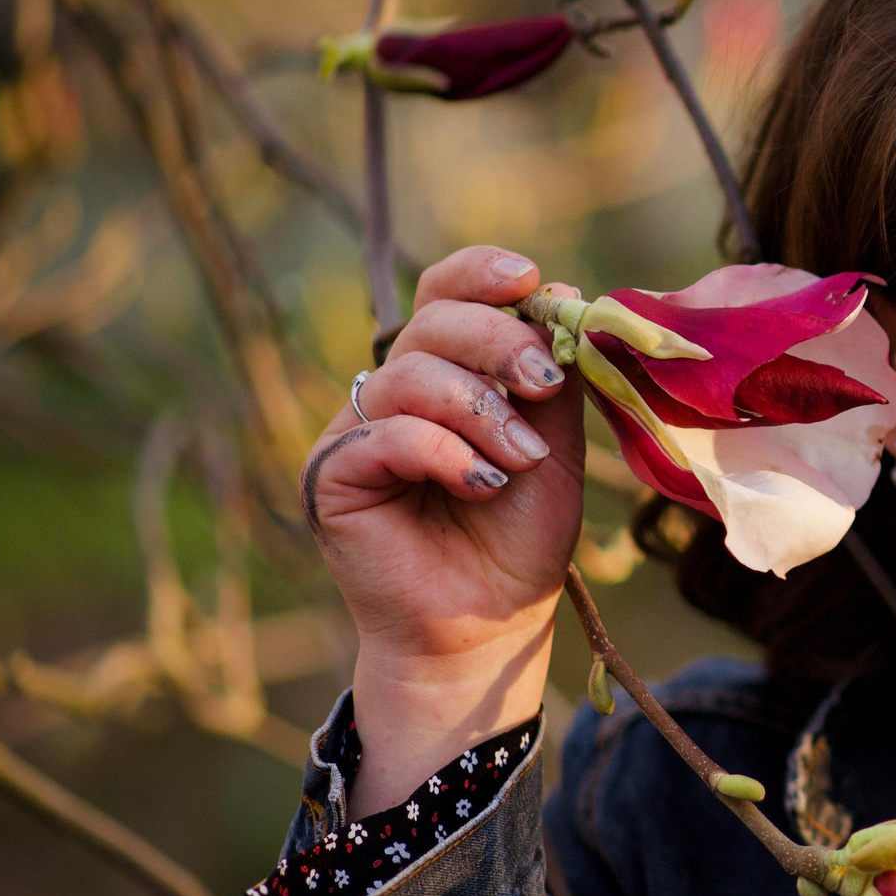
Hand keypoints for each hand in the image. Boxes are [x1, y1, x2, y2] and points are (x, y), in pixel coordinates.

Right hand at [303, 247, 584, 813]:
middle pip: (431, 324)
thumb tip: (563, 293)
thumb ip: (555, 376)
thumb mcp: (555, 445)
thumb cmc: (521, 535)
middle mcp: (394, 392)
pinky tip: (482, 485)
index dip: (481, 274)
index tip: (531, 280)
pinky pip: (386, 435)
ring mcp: (357, 432)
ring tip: (521, 462)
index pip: (447, 295)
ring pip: (410, 375)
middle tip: (544, 385)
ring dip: (481, 411)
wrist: (491, 621)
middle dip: (498, 343)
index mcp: (446, 373)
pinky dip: (445, 452)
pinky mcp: (332, 476)